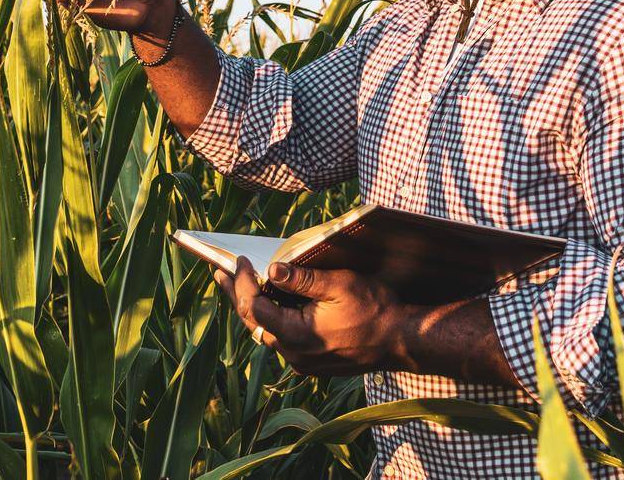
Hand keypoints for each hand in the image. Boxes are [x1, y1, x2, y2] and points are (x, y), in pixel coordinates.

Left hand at [214, 258, 413, 376]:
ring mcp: (303, 361)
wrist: (402, 341)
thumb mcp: (339, 285)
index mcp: (297, 336)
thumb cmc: (375, 310)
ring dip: (254, 307)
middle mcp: (295, 354)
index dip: (242, 283)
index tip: (238, 261)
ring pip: (267, 332)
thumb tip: (272, 269)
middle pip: (255, 323)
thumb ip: (302, 279)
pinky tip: (271, 302)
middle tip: (221, 274)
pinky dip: (273, 318)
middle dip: (237, 295)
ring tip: (240, 284)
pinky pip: (283, 338)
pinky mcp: (312, 362)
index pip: (255, 308)